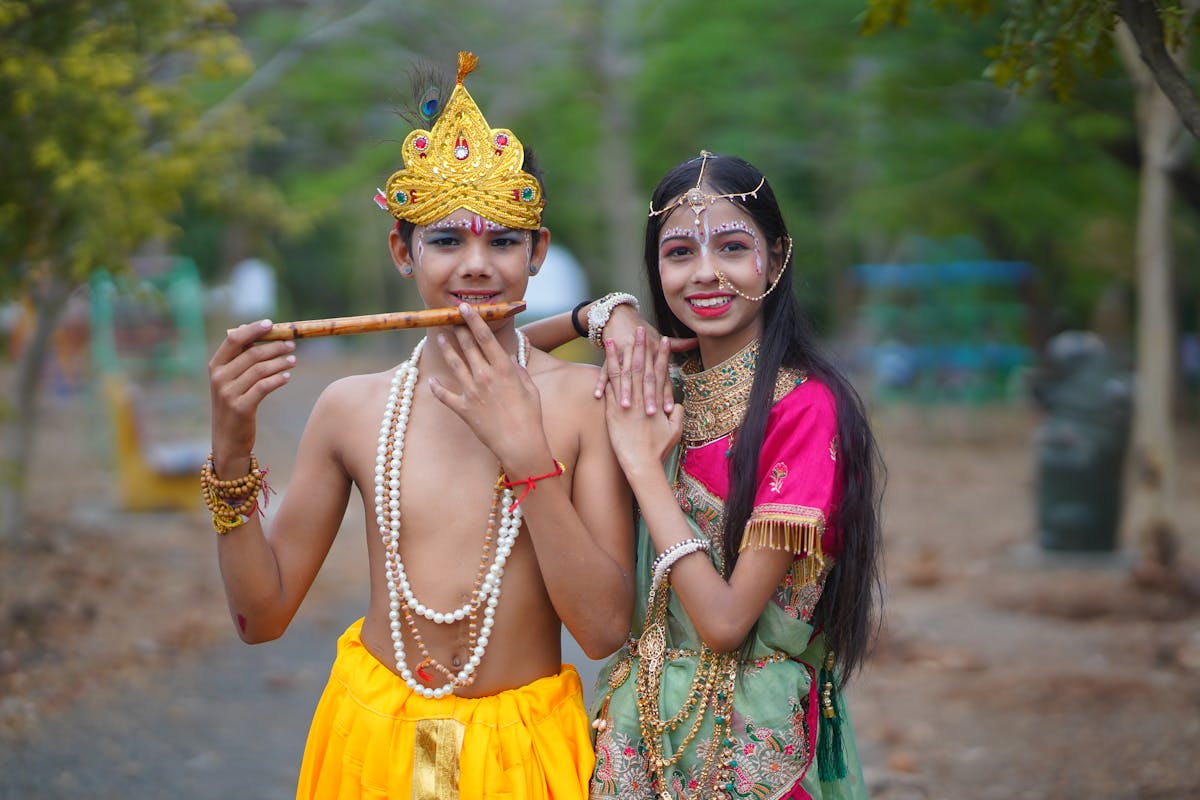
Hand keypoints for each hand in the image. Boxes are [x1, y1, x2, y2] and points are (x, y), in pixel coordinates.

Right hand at [208, 320, 294, 470]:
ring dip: (280, 362)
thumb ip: (239, 358)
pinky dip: (278, 379)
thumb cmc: (234, 405)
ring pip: (260, 369)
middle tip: (292, 345)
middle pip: (251, 353)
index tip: (271, 324)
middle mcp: (219, 378)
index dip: (253, 329)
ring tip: (293, 360)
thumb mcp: (230, 381)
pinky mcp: (240, 408)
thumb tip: (251, 329)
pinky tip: (287, 377)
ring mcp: (228, 393)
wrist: (227, 440)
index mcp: (215, 366)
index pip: (233, 339)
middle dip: (274, 347)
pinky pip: (263, 387)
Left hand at [429, 304, 550, 470]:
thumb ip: (518, 370)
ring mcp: (471, 392)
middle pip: (467, 347)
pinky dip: (437, 388)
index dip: (474, 320)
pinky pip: (445, 396)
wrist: (520, 443)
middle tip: (451, 319)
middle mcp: (485, 376)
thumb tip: (508, 358)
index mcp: (503, 369)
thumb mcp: (529, 387)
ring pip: (454, 364)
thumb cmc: (530, 415)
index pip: (485, 337)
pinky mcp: (463, 409)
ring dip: (447, 349)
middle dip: (458, 330)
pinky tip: (432, 381)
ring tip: (441, 338)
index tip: (465, 308)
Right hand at [592, 303, 694, 412]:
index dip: (666, 393)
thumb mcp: (659, 337)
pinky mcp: (611, 354)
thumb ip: (679, 344)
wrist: (621, 315)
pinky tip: (598, 395)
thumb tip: (696, 341)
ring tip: (626, 407)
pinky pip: (605, 370)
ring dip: (625, 391)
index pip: (662, 378)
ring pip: (625, 376)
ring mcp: (625, 354)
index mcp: (655, 353)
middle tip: (650, 414)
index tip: (669, 410)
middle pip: (646, 379)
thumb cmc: (643, 331)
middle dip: (648, 396)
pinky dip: (601, 382)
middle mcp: (642, 354)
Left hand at [603, 327, 682, 473]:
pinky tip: (601, 363)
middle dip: (641, 347)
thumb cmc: (658, 451)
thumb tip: (677, 405)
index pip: (660, 373)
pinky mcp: (612, 412)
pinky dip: (605, 375)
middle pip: (640, 368)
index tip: (664, 341)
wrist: (641, 465)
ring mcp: (626, 405)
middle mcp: (641, 400)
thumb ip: (677, 415)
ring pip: (622, 375)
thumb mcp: (674, 432)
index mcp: (657, 403)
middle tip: (640, 329)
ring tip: (614, 339)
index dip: (663, 356)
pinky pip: (608, 389)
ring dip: (618, 355)